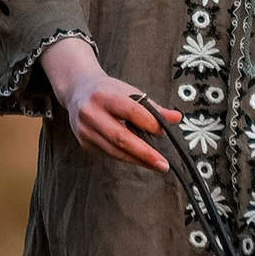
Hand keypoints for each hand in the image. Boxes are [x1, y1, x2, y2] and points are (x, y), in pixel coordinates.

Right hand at [41, 38, 180, 169]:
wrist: (77, 90)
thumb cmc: (108, 90)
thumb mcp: (129, 91)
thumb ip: (152, 106)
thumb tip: (176, 118)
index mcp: (104, 95)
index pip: (131, 111)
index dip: (149, 123)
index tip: (164, 133)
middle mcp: (91, 113)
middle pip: (120, 137)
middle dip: (144, 153)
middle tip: (163, 164)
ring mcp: (85, 130)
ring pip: (114, 150)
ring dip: (137, 160)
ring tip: (156, 165)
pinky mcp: (84, 142)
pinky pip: (109, 153)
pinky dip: (126, 157)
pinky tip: (140, 160)